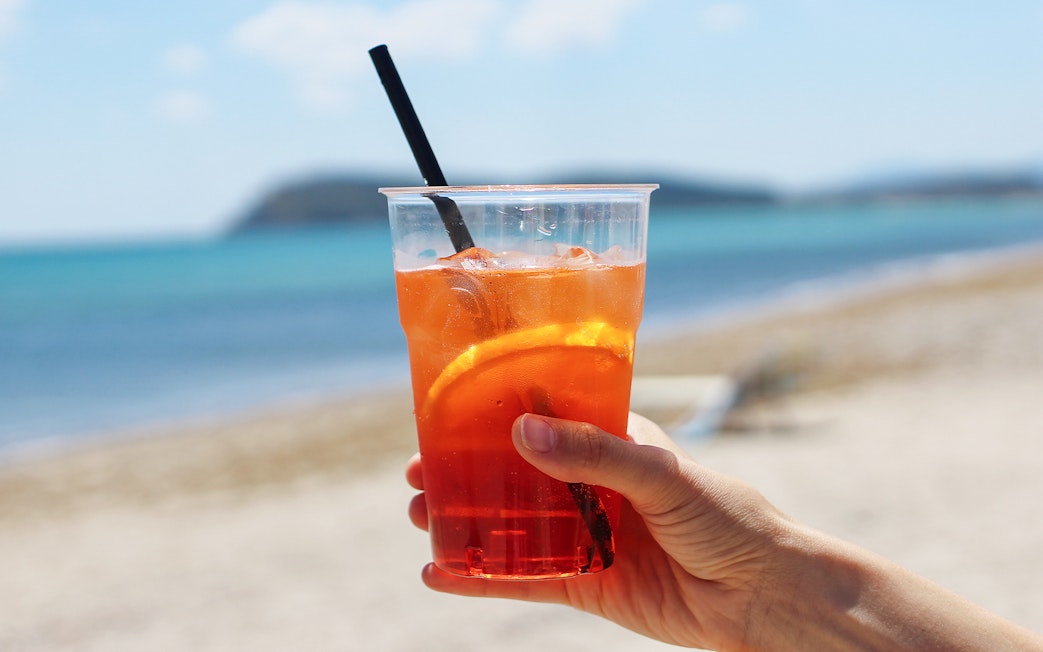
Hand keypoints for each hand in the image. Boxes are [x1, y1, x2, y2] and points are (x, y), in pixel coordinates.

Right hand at [406, 412, 789, 649]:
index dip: (494, 416)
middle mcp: (592, 486)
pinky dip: (482, 578)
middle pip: (514, 473)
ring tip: (420, 515)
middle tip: (418, 472)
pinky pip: (524, 580)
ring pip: (511, 525)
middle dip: (465, 471)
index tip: (447, 413)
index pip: (544, 418)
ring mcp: (585, 536)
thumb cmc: (727, 516)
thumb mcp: (661, 474)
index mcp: (612, 442)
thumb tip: (522, 432)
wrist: (764, 594)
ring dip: (465, 520)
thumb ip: (594, 455)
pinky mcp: (585, 585)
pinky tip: (441, 574)